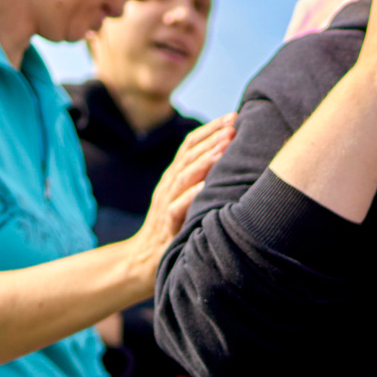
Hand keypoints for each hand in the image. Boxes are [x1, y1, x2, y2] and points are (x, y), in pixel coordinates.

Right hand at [128, 113, 235, 270]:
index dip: (211, 129)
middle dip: (211, 138)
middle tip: (233, 125)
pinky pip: (175, 209)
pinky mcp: (166, 226)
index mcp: (175, 176)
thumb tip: (233, 162)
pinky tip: (204, 188)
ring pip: (183, 177)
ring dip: (204, 161)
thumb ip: (203, 180)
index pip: (191, 145)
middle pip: (189, 155)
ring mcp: (165, 204)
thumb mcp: (187, 199)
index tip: (234, 116)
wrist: (142, 260)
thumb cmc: (175, 228)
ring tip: (223, 148)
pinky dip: (190, 197)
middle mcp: (169, 185)